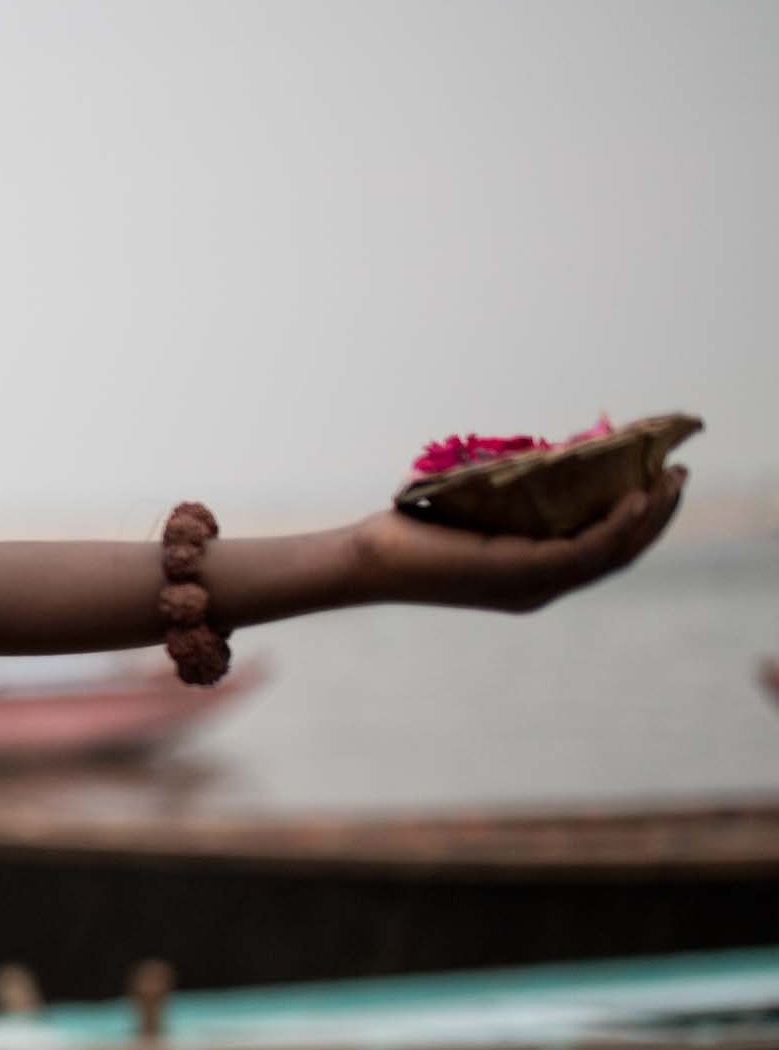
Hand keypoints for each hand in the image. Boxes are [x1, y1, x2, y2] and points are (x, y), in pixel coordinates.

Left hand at [347, 466, 686, 612]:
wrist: (367, 560)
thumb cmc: (410, 533)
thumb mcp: (475, 511)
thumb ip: (513, 500)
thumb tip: (540, 461)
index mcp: (532, 577)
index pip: (602, 553)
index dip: (640, 522)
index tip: (663, 484)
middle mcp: (538, 588)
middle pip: (617, 554)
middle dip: (656, 516)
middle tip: (682, 476)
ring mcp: (530, 586)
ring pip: (610, 554)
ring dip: (647, 517)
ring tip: (670, 480)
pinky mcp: (516, 573)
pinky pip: (581, 550)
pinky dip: (613, 525)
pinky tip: (632, 497)